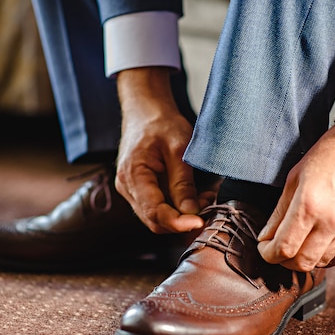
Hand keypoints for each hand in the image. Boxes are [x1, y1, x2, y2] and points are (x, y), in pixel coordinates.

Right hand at [115, 67, 212, 233]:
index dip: (178, 222)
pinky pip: (157, 208)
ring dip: (181, 216)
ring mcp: (131, 191)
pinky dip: (177, 209)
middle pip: (154, 221)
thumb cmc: (161, 123)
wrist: (145, 112)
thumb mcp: (178, 149)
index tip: (200, 222)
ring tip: (204, 200)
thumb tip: (191, 213)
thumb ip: (183, 183)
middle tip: (208, 208)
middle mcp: (126, 187)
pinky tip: (194, 198)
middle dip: (182, 222)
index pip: (154, 211)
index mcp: (133, 174)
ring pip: (156, 218)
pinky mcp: (139, 191)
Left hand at [257, 126, 334, 270]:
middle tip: (276, 249)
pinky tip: (317, 247)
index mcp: (308, 206)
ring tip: (296, 246)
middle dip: (283, 261)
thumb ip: (280, 211)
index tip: (263, 246)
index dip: (268, 253)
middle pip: (302, 263)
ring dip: (304, 260)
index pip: (283, 247)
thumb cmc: (329, 153)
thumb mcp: (295, 176)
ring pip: (321, 262)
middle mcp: (330, 221)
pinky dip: (326, 257)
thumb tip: (266, 235)